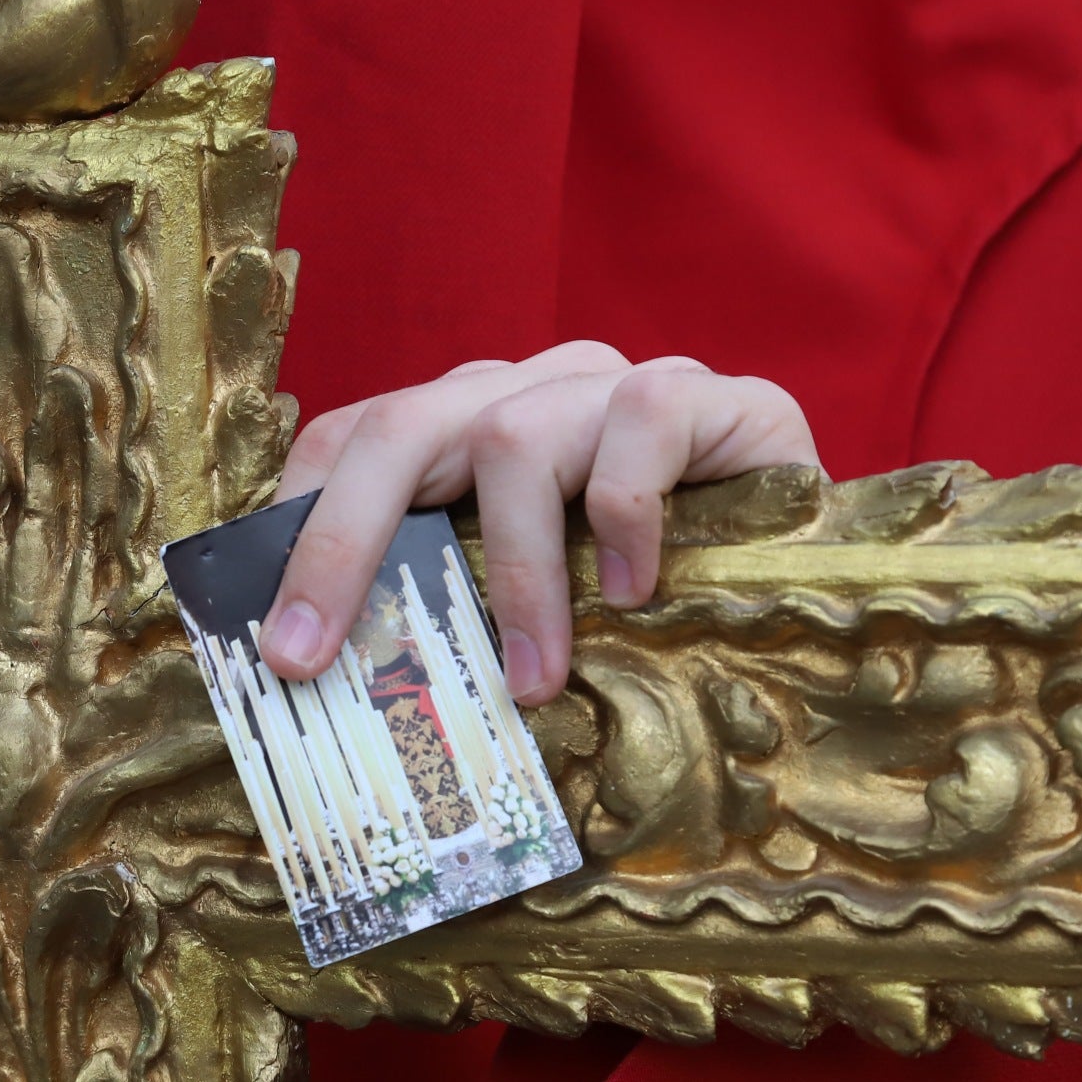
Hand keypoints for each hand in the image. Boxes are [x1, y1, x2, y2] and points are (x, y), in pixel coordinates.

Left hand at [258, 342, 816, 706]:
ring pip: (514, 437)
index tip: (270, 636)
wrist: (812, 550)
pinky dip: (622, 520)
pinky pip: (636, 430)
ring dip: (512, 576)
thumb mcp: (538, 598)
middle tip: (314, 655)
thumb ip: (456, 610)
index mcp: (467, 424)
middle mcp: (526, 386)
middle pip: (402, 427)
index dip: (296, 528)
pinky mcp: (703, 393)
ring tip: (529, 681)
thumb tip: (344, 698)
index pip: (353, 441)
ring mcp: (610, 382)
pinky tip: (636, 596)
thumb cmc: (657, 588)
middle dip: (341, 543)